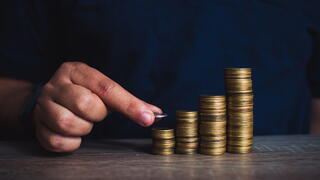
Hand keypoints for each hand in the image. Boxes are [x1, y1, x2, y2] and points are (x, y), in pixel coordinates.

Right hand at [33, 62, 161, 151]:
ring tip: (84, 122)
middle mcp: (57, 84)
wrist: (49, 99)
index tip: (148, 118)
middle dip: (97, 114)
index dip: (129, 105)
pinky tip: (74, 134)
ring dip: (84, 128)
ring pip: (68, 123)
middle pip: (85, 104)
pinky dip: (72, 143)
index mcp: (77, 71)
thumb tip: (155, 113)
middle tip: (96, 113)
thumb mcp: (105, 91)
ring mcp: (44, 104)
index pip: (107, 87)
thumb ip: (129, 102)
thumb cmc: (84, 93)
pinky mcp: (37, 125)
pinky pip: (57, 141)